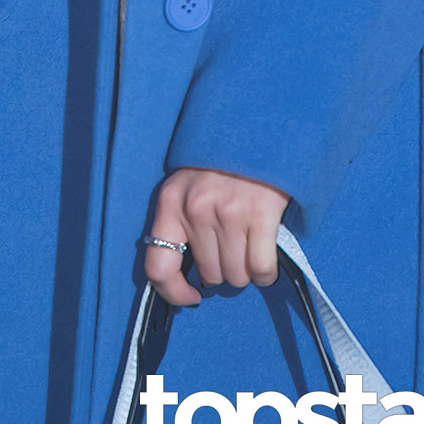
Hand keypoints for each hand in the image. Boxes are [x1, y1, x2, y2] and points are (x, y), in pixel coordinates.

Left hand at [146, 167, 290, 306]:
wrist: (257, 126)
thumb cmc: (221, 162)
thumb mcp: (186, 183)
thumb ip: (180, 220)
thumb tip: (186, 275)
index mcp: (171, 201)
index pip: (158, 266)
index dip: (173, 292)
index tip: (191, 296)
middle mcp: (197, 209)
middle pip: (209, 275)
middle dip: (222, 272)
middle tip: (231, 252)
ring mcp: (229, 212)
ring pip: (236, 276)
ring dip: (245, 273)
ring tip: (248, 251)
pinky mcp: (261, 214)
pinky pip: (261, 269)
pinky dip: (265, 274)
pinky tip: (265, 261)